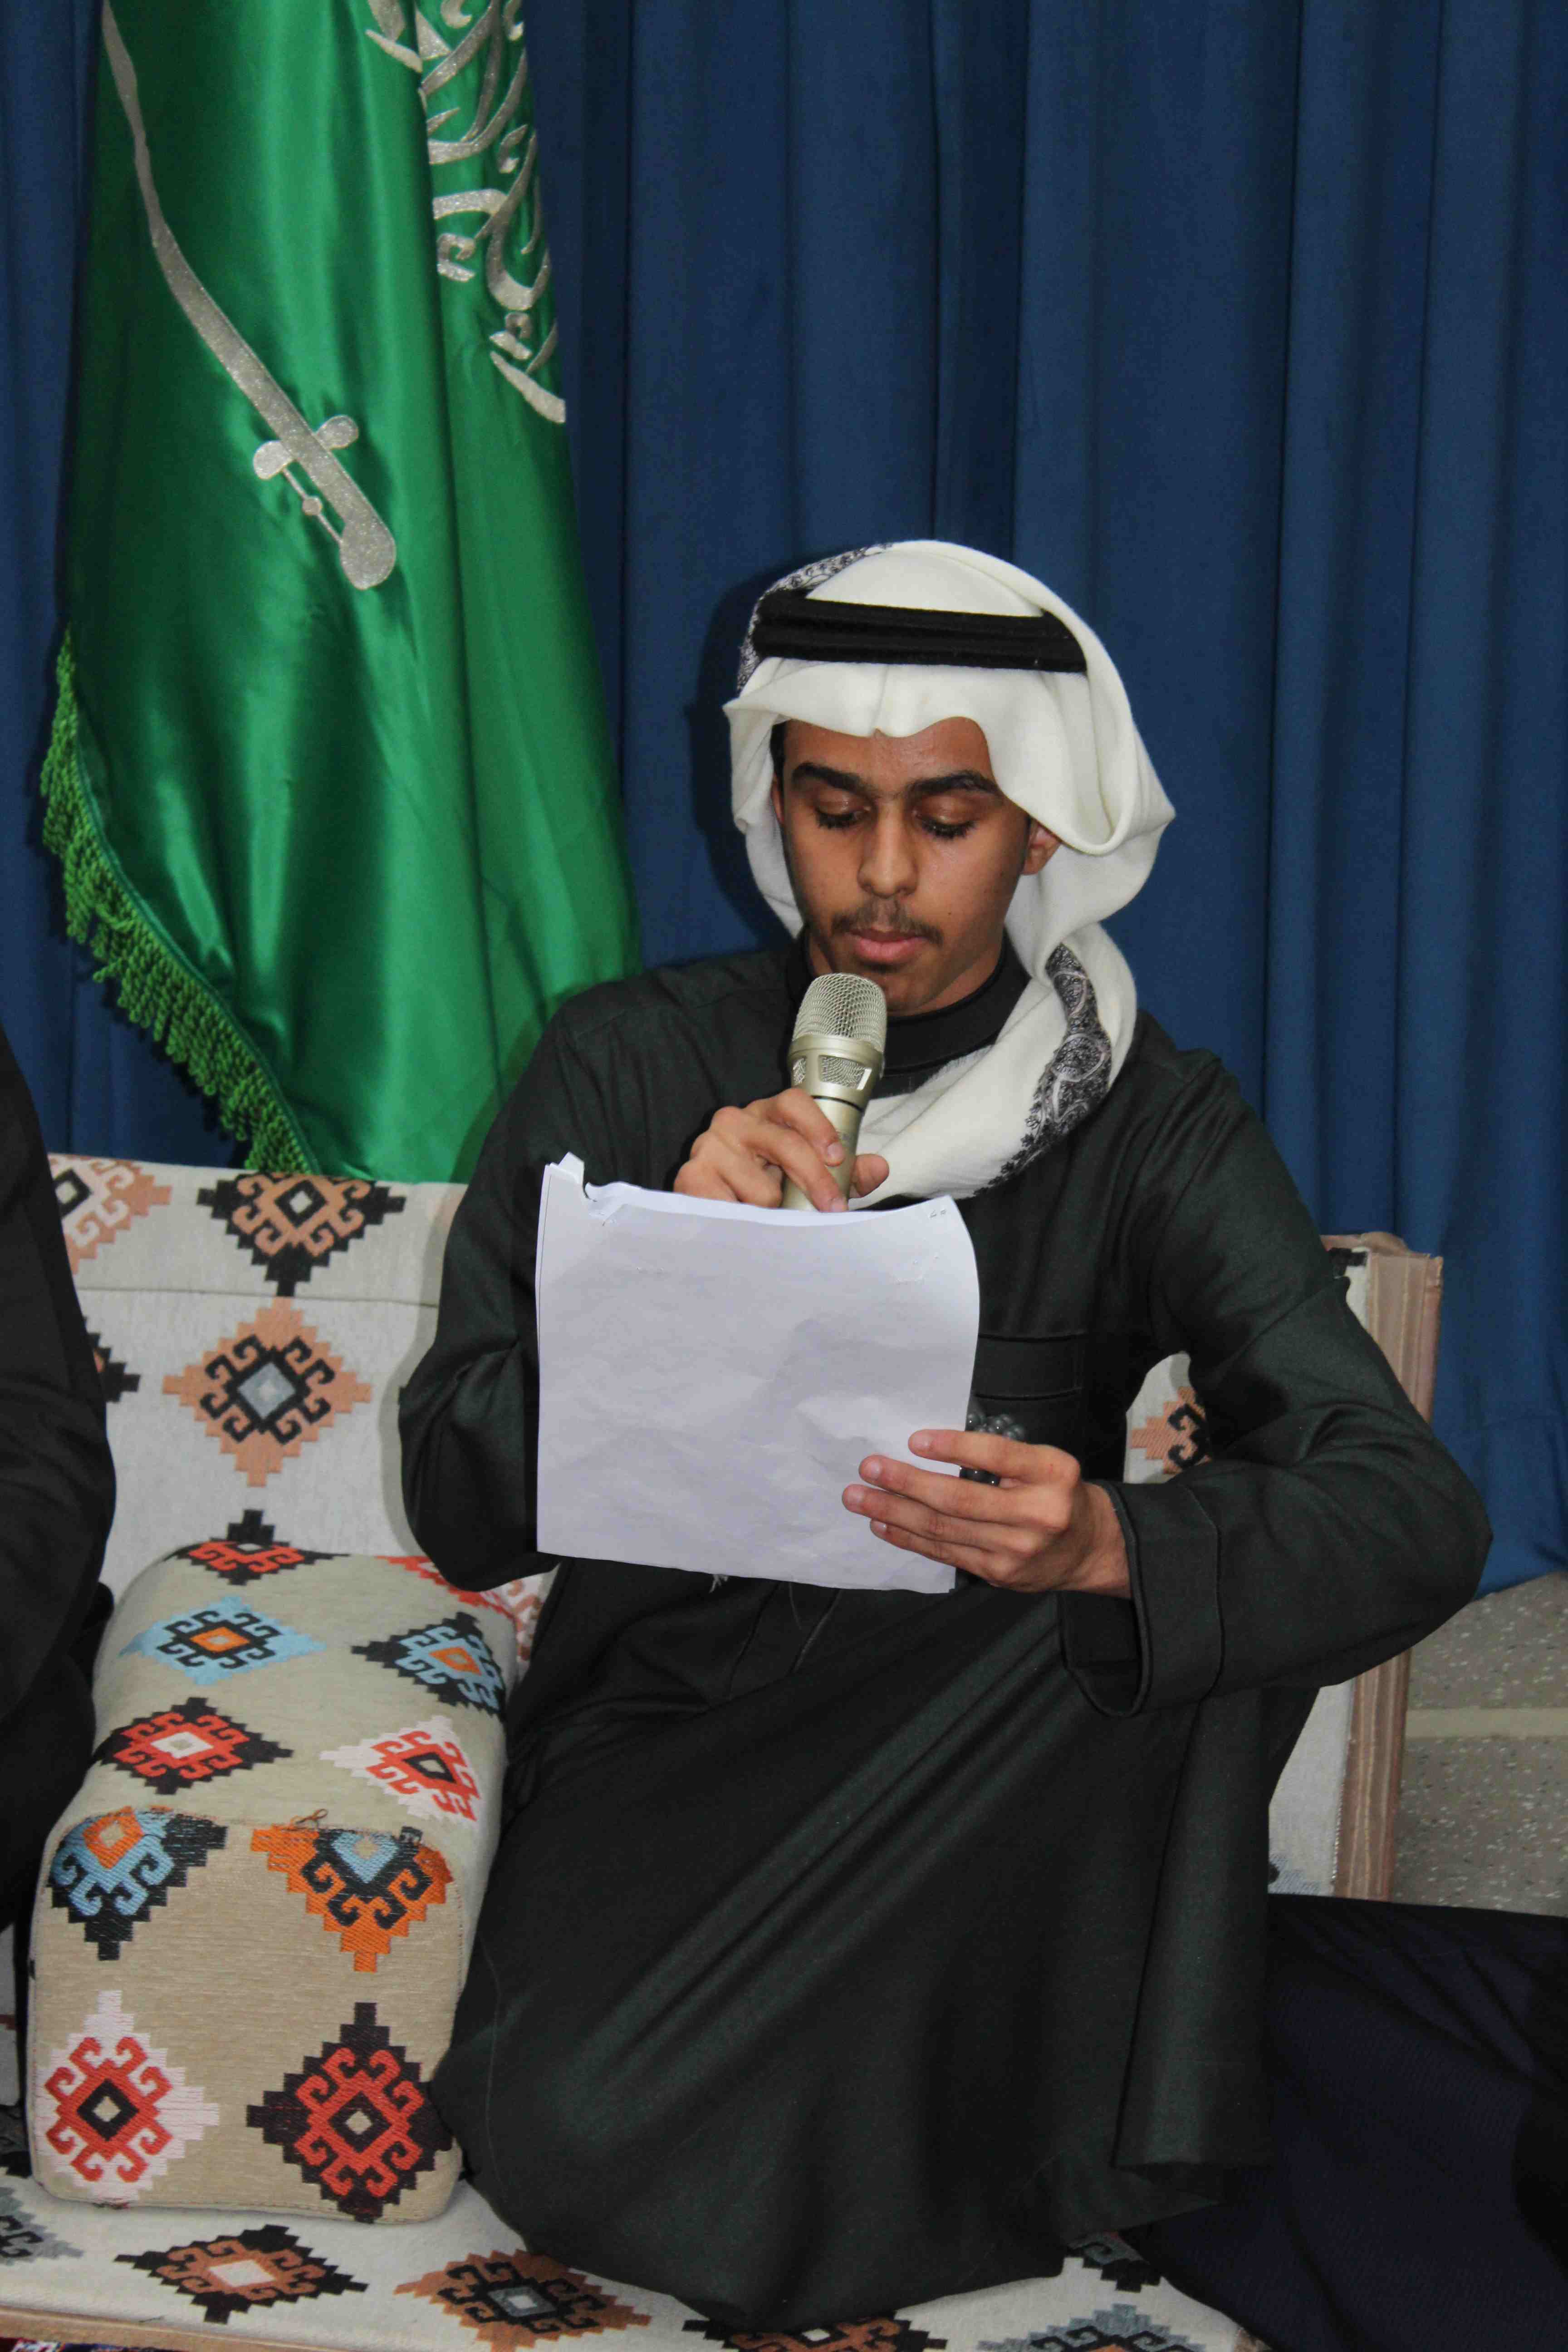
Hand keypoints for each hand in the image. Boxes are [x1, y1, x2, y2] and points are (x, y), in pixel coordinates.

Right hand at [673, 1087, 888, 1211]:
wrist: (712, 1207)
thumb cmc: (764, 1184)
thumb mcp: (806, 1176)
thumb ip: (846, 1173)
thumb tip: (878, 1168)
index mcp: (767, 1115)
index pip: (794, 1102)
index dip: (818, 1127)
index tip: (837, 1157)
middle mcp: (735, 1122)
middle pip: (785, 1144)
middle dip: (815, 1180)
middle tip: (832, 1208)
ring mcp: (709, 1147)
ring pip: (762, 1191)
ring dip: (772, 1213)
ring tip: (765, 1216)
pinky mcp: (691, 1177)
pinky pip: (731, 1210)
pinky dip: (743, 1223)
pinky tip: (741, 1223)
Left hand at [843, 1428, 1130, 1596]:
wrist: (1089, 1548)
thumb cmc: (1056, 1494)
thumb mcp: (1045, 1464)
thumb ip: (1002, 1459)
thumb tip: (928, 1448)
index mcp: (1052, 1474)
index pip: (998, 1456)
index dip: (953, 1448)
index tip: (914, 1440)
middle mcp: (1038, 1513)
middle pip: (959, 1499)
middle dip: (906, 1483)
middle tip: (869, 1468)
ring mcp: (1016, 1549)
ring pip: (944, 1529)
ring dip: (894, 1512)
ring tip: (860, 1498)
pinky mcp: (999, 1573)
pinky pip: (945, 1552)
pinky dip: (909, 1538)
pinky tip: (883, 1524)